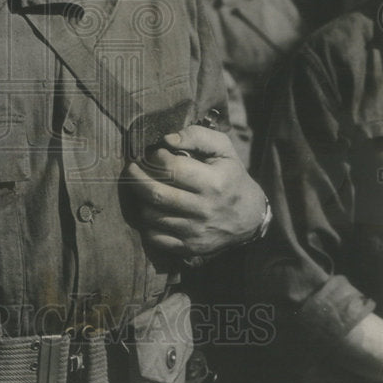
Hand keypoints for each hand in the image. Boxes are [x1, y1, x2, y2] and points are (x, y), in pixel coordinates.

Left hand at [124, 124, 267, 257]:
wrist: (250, 216)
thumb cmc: (231, 176)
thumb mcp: (223, 149)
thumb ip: (196, 136)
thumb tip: (168, 139)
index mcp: (214, 183)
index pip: (172, 169)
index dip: (156, 158)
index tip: (155, 153)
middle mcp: (204, 209)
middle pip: (156, 194)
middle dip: (136, 178)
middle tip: (132, 168)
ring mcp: (196, 231)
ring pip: (151, 216)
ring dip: (140, 199)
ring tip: (143, 187)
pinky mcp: (189, 247)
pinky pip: (155, 237)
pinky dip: (146, 223)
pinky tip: (151, 209)